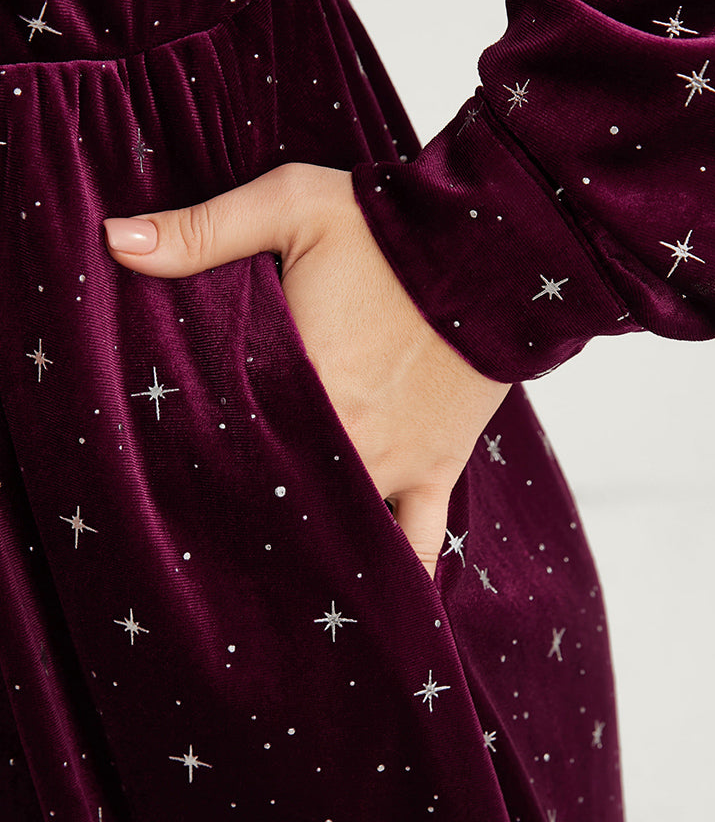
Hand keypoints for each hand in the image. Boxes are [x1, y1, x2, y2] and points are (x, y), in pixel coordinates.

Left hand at [103, 164, 510, 577]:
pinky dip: (400, 575)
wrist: (495, 246)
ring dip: (305, 554)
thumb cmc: (388, 226)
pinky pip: (420, 539)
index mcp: (300, 382)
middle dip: (238, 522)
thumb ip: (201, 230)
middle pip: (275, 498)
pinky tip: (382, 615)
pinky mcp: (438, 468)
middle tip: (200, 550)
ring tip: (267, 592)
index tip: (158, 492)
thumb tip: (112, 240)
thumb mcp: (290, 205)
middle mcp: (344, 438)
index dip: (188, 473)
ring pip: (339, 531)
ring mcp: (394, 463)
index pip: (226, 445)